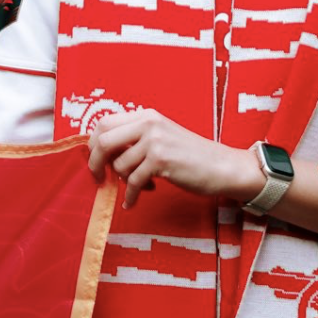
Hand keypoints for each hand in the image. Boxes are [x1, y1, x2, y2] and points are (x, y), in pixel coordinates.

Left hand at [87, 109, 261, 208]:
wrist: (224, 167)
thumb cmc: (190, 156)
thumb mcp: (159, 137)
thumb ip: (133, 140)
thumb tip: (101, 155)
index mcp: (145, 115)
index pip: (103, 123)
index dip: (93, 144)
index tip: (94, 161)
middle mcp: (147, 123)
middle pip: (103, 141)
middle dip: (95, 163)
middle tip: (99, 178)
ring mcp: (155, 141)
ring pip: (119, 165)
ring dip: (124, 182)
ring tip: (140, 186)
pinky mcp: (161, 161)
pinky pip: (134, 182)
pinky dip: (131, 196)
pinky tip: (132, 202)